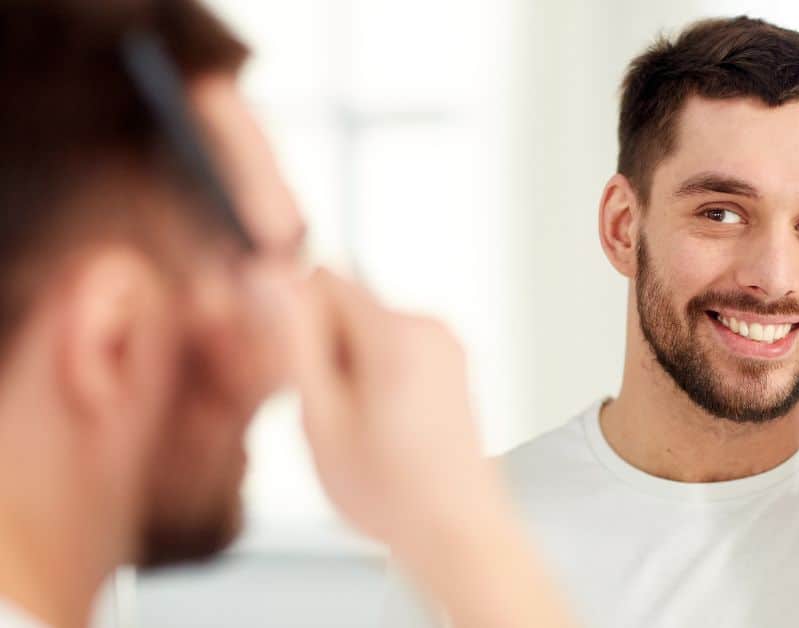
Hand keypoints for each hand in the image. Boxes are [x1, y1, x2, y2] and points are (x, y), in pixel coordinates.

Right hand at [278, 269, 502, 552]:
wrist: (456, 530)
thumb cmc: (393, 492)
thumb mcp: (321, 418)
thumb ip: (293, 341)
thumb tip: (267, 274)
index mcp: (398, 332)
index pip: (323, 277)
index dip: (296, 320)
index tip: (299, 368)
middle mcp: (430, 327)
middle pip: (347, 305)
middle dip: (325, 348)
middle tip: (331, 412)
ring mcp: (447, 345)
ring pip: (367, 331)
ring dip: (349, 368)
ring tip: (360, 427)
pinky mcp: (451, 363)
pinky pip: (393, 349)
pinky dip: (377, 378)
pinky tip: (382, 427)